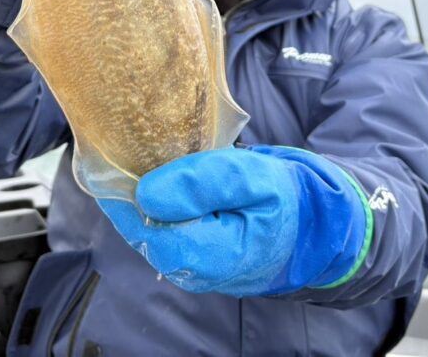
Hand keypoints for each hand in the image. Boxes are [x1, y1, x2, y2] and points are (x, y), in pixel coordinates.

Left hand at [98, 146, 371, 297]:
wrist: (311, 221)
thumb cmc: (285, 195)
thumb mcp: (253, 177)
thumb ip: (204, 183)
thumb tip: (147, 193)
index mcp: (218, 256)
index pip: (154, 235)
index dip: (129, 203)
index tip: (116, 165)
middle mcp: (199, 272)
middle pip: (146, 234)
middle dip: (130, 198)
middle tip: (121, 155)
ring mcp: (194, 268)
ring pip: (151, 233)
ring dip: (141, 200)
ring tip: (136, 161)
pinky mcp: (193, 257)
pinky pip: (163, 231)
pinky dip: (155, 205)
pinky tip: (156, 178)